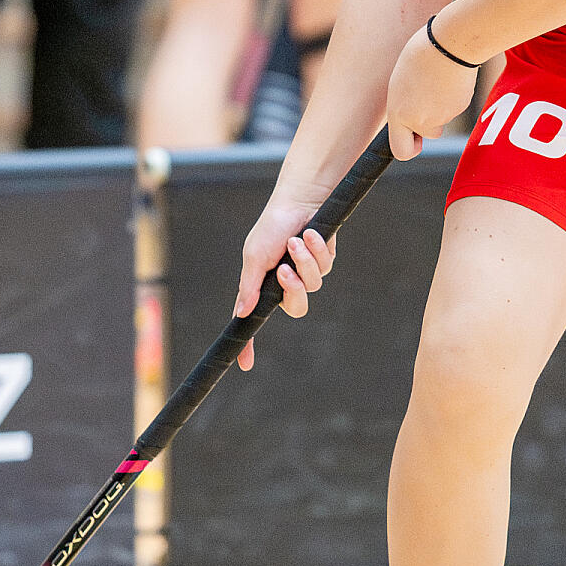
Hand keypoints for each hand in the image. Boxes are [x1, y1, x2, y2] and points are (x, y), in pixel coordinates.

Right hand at [230, 200, 336, 372]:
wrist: (299, 200)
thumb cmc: (272, 227)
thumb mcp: (255, 256)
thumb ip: (249, 286)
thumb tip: (242, 314)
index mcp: (262, 285)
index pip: (254, 319)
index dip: (249, 343)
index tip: (245, 364)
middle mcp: (285, 284)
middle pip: (297, 308)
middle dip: (294, 290)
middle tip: (285, 271)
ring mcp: (306, 274)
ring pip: (313, 286)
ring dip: (304, 262)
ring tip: (297, 240)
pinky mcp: (324, 262)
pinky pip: (324, 268)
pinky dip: (316, 251)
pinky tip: (310, 233)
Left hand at [386, 20, 477, 156]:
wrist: (450, 44)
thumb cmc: (421, 54)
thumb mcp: (401, 81)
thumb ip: (405, 102)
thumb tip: (412, 113)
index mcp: (399, 112)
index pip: (402, 151)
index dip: (409, 147)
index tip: (414, 139)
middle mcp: (420, 120)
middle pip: (429, 135)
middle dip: (430, 127)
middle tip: (430, 100)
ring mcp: (442, 116)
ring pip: (443, 118)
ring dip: (441, 104)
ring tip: (437, 78)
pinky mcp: (461, 108)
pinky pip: (455, 106)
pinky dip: (453, 96)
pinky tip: (450, 78)